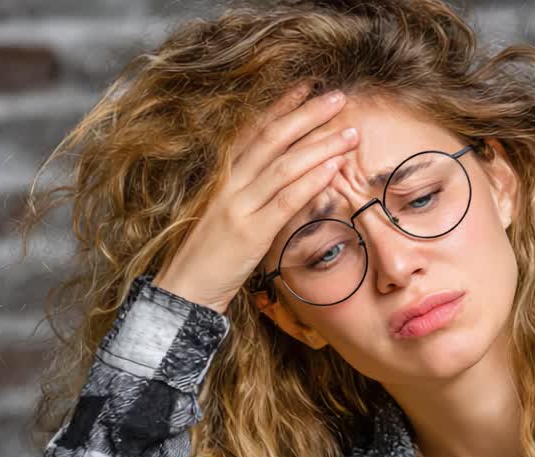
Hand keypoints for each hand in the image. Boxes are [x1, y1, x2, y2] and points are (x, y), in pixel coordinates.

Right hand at [153, 81, 359, 313]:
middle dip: (307, 114)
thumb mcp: (225, 214)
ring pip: (284, 165)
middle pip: (273, 139)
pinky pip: (286, 199)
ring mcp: (239, 206)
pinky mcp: (251, 232)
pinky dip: (311, 180)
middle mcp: (229, 184)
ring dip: (320, 144)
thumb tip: (282, 174)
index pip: (254, 131)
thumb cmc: (209, 256)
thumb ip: (249, 192)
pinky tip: (334, 166)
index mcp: (222, 176)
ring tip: (350, 132)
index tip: (306, 87)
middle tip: (338, 97)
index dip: (280, 106)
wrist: (185, 291)